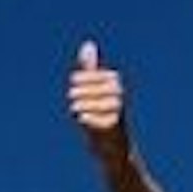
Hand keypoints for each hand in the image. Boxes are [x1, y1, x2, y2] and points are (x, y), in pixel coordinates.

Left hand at [67, 37, 128, 166]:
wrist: (114, 147)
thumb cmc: (101, 113)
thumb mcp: (94, 89)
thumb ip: (90, 67)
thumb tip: (88, 44)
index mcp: (114, 82)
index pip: (87, 76)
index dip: (79, 80)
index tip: (75, 84)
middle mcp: (118, 95)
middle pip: (84, 90)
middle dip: (76, 95)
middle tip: (74, 102)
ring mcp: (117, 111)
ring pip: (85, 105)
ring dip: (78, 109)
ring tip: (77, 112)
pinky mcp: (115, 128)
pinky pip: (92, 120)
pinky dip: (85, 120)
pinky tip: (82, 120)